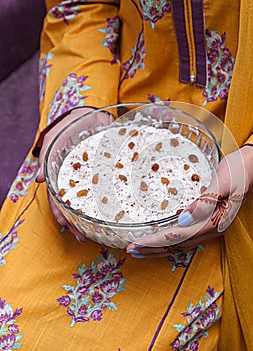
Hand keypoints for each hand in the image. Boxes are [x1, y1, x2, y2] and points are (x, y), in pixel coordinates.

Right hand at [35, 107, 97, 241]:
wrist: (92, 114)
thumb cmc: (71, 126)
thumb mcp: (55, 138)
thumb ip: (47, 157)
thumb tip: (38, 179)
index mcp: (62, 174)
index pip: (58, 199)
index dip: (61, 213)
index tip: (67, 226)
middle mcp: (77, 179)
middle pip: (74, 205)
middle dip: (77, 221)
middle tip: (84, 236)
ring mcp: (93, 178)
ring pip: (90, 200)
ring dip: (92, 216)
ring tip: (97, 231)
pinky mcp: (107, 173)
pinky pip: (108, 189)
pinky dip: (110, 201)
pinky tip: (116, 211)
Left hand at [126, 145, 252, 257]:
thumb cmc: (239, 170)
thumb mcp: (223, 183)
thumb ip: (205, 203)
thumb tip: (183, 220)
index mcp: (216, 221)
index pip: (180, 236)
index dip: (157, 241)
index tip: (138, 243)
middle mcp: (213, 229)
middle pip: (179, 245)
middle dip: (154, 249)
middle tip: (131, 251)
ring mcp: (212, 227)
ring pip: (182, 245)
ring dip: (160, 249)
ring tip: (140, 251)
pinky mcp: (210, 222)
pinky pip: (187, 238)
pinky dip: (170, 242)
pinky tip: (160, 242)